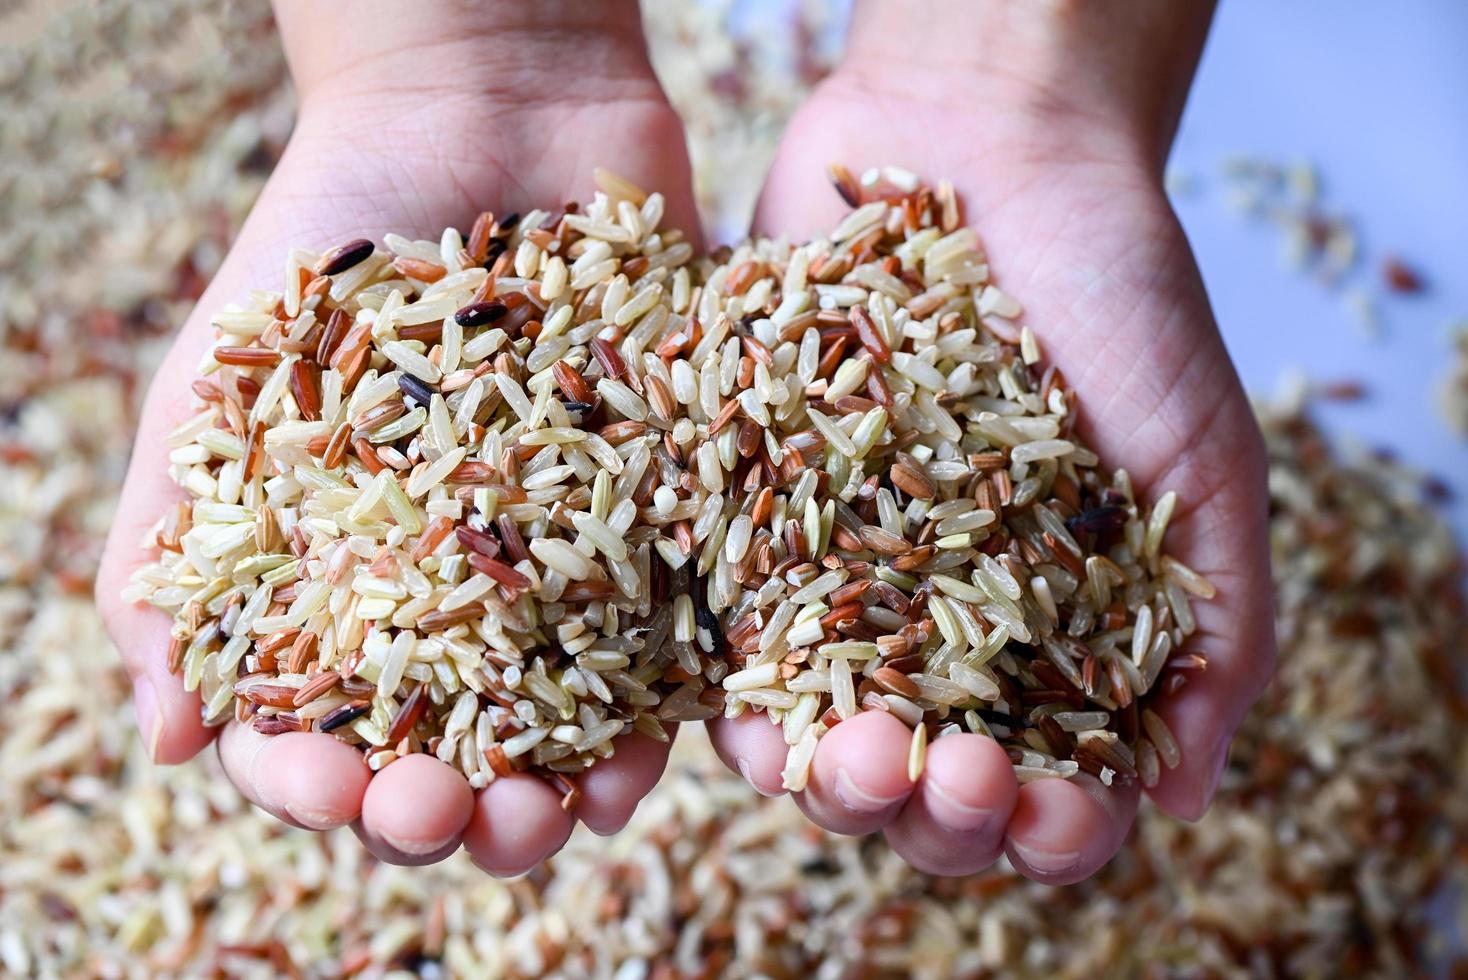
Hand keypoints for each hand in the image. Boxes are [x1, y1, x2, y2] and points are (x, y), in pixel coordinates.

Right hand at [95, 0, 698, 874]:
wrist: (484, 117)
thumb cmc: (329, 245)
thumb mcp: (222, 391)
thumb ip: (170, 549)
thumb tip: (160, 734)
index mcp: (339, 584)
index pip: (312, 725)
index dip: (311, 776)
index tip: (329, 790)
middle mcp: (453, 598)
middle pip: (443, 749)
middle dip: (440, 809)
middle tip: (445, 818)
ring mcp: (560, 567)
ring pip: (562, 723)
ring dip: (555, 792)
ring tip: (560, 817)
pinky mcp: (658, 523)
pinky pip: (667, 642)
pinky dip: (658, 708)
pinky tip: (648, 754)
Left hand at [710, 0, 1273, 882]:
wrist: (985, 149)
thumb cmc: (1117, 297)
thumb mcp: (1204, 459)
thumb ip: (1218, 623)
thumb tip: (1186, 793)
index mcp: (1046, 635)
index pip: (1046, 784)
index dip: (1051, 828)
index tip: (1051, 813)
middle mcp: (930, 628)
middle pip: (919, 783)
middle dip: (936, 816)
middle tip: (949, 781)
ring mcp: (828, 580)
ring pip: (808, 736)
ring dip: (825, 781)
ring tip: (848, 756)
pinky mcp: (741, 519)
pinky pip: (721, 632)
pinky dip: (730, 691)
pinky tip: (747, 711)